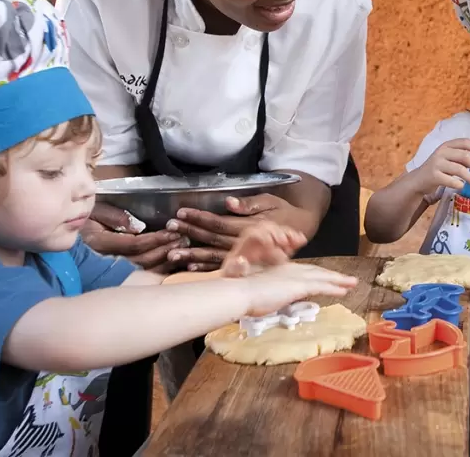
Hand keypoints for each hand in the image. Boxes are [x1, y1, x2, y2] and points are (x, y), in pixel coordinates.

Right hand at [82, 201, 188, 272]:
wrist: (71, 244)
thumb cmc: (85, 221)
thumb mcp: (96, 211)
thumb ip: (114, 217)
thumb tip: (137, 227)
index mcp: (101, 243)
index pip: (134, 244)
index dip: (155, 239)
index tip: (172, 232)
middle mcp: (106, 261)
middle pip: (142, 260)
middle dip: (165, 250)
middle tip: (184, 241)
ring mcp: (111, 271)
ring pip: (142, 270)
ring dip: (164, 261)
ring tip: (183, 250)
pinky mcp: (116, 276)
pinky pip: (141, 275)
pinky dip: (158, 271)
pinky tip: (172, 264)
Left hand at [164, 195, 305, 271]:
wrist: (301, 228)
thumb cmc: (283, 211)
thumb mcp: (271, 201)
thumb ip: (251, 203)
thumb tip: (229, 203)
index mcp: (249, 226)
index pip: (219, 222)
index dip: (200, 218)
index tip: (181, 213)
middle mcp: (244, 242)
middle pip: (212, 239)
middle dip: (190, 233)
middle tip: (169, 227)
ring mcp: (244, 255)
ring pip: (213, 255)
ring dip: (192, 254)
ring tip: (172, 252)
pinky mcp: (244, 263)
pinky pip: (223, 266)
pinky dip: (206, 268)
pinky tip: (189, 267)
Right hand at [241, 262, 357, 316]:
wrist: (240, 292)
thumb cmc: (245, 295)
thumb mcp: (261, 293)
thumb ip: (271, 295)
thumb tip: (273, 301)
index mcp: (282, 271)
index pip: (305, 273)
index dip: (318, 275)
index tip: (327, 278)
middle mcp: (291, 270)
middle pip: (317, 272)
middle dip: (333, 275)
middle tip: (347, 279)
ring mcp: (296, 277)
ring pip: (323, 277)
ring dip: (339, 280)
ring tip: (352, 283)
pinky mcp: (299, 285)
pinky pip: (322, 286)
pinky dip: (334, 287)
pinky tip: (344, 291)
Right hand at [412, 139, 469, 194]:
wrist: (418, 180)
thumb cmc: (438, 169)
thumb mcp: (448, 158)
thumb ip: (461, 157)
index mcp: (446, 146)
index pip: (465, 142)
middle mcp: (441, 152)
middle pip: (465, 156)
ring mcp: (436, 164)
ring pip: (460, 169)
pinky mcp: (433, 176)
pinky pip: (452, 181)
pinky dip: (460, 185)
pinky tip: (460, 186)